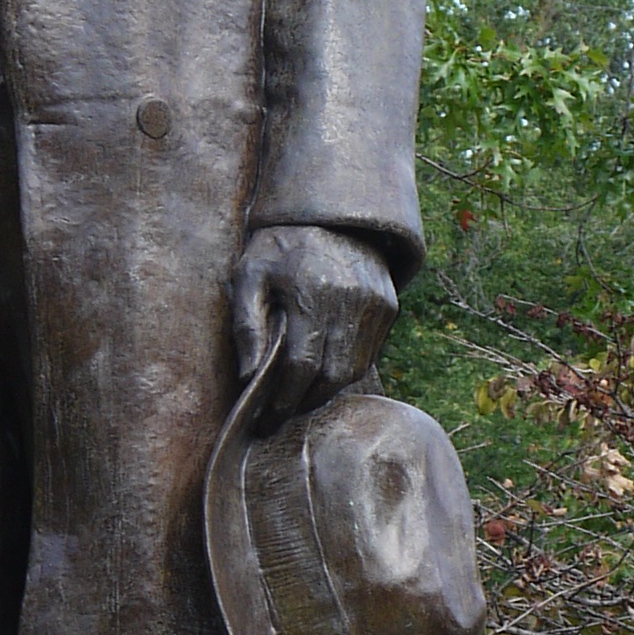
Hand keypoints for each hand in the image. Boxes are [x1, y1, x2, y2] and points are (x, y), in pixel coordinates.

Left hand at [232, 223, 395, 422]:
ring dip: (325, 390)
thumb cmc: (280, 249)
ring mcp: (374, 305)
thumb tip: (248, 377)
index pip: (301, 367)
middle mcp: (349, 301)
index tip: (267, 421)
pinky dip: (344, 368)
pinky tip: (322, 368)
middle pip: (331, 376)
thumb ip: (245, 327)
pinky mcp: (388, 306)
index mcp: (310, 294)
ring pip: (353, 370)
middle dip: (304, 402)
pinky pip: (367, 353)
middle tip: (282, 414)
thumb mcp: (248, 277)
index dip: (283, 401)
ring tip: (300, 394)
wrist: (331, 214)